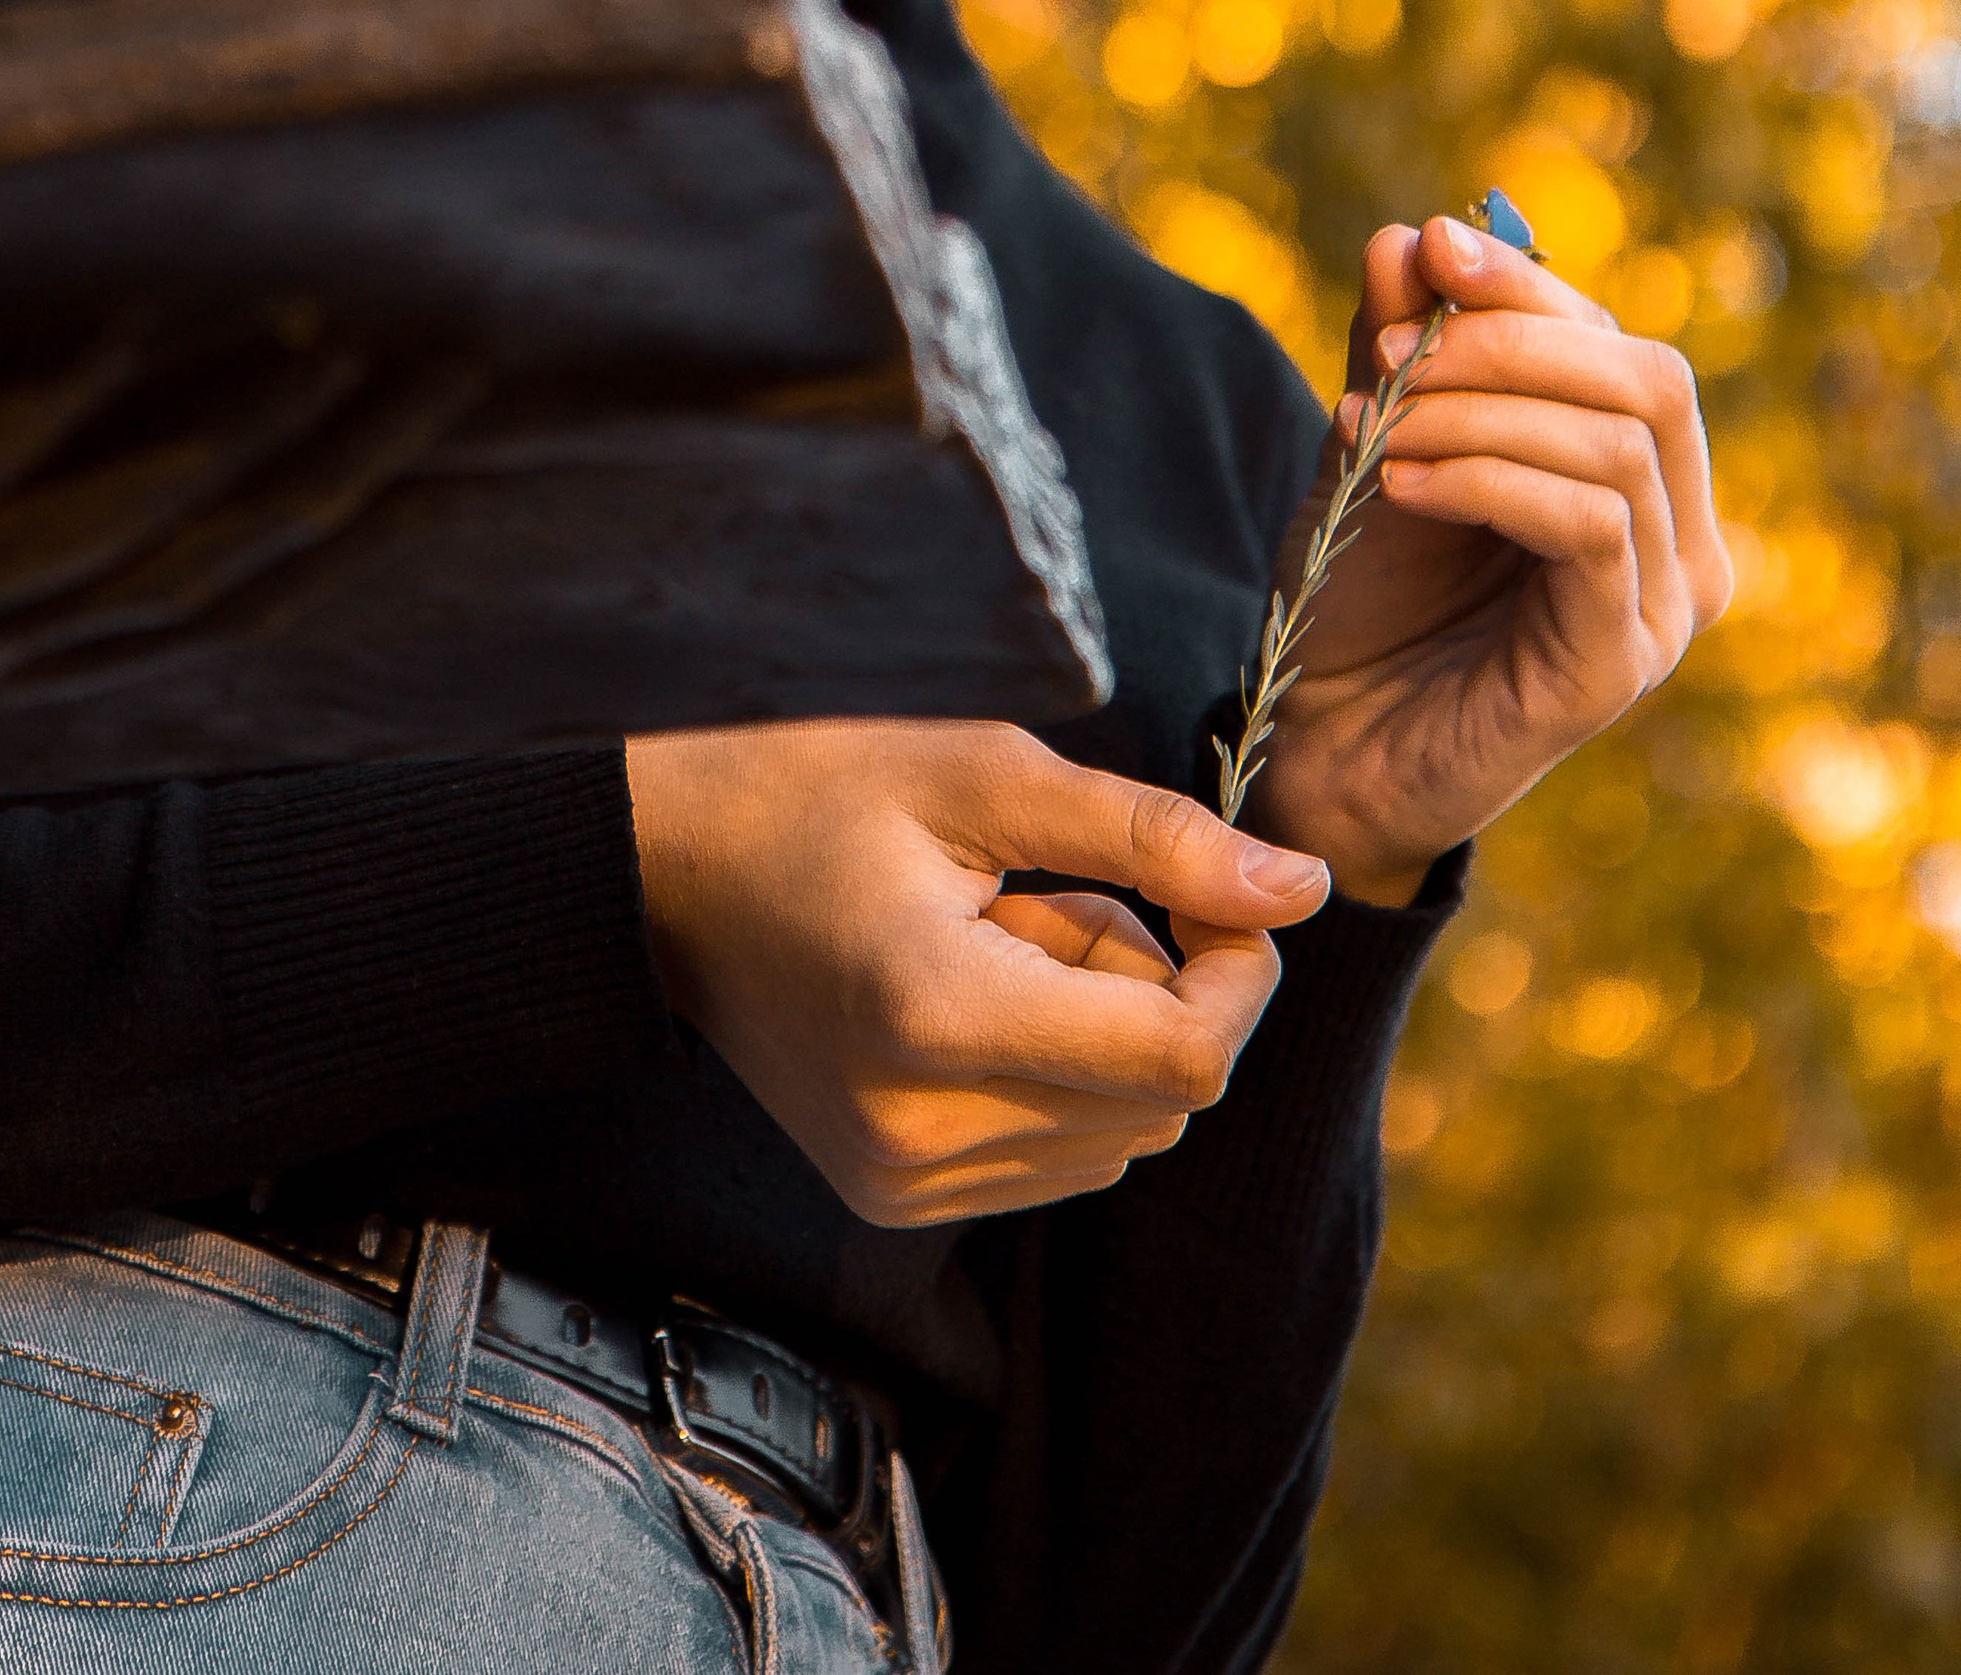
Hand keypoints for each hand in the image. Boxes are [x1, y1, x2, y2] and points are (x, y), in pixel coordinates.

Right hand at [625, 719, 1330, 1226]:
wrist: (663, 873)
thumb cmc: (818, 791)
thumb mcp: (988, 771)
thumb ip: (1156, 837)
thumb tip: (1305, 889)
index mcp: (940, 1015)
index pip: (1184, 1056)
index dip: (1238, 971)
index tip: (1209, 888)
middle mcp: (923, 1130)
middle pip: (1165, 1098)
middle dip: (1156, 986)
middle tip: (1046, 895)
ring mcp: (905, 1183)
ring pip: (1123, 1135)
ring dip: (1105, 1032)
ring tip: (996, 940)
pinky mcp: (898, 1199)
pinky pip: (1062, 1157)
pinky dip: (1059, 1075)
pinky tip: (971, 998)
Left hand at [1250, 212, 1729, 907]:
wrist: (1321, 738)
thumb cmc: (1362, 593)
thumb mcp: (1377, 441)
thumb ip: (1403, 348)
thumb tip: (1416, 234)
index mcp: (1641, 481)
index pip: (1621, 345)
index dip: (1530, 283)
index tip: (1429, 245)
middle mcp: (1679, 543)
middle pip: (1649, 380)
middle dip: (1510, 340)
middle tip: (1385, 351)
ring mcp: (1661, 610)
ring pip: (1613, 447)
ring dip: (1475, 413)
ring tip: (1373, 426)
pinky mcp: (1619, 665)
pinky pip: (1586, 526)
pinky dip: (1485, 479)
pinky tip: (1398, 482)